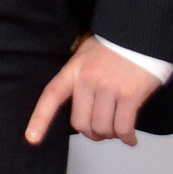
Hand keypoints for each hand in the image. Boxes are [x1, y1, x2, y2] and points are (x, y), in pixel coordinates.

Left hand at [26, 35, 162, 147]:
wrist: (141, 34)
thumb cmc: (113, 45)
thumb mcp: (85, 53)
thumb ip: (76, 74)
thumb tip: (72, 97)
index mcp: (74, 70)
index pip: (51, 96)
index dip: (40, 119)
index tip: (32, 138)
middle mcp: (88, 81)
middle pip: (81, 123)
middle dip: (91, 133)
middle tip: (100, 132)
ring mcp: (109, 89)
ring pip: (103, 128)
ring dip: (110, 135)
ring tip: (116, 131)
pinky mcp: (130, 96)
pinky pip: (123, 126)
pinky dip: (127, 137)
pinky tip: (130, 139)